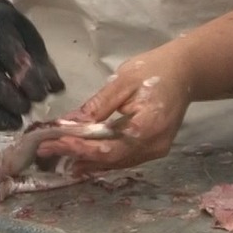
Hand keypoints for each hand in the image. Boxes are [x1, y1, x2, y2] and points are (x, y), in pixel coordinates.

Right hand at [0, 0, 63, 129]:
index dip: (22, 73)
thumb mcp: (28, 36)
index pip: (5, 48)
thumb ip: (41, 62)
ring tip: (15, 123)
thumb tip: (56, 89)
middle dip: (5, 93)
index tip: (41, 94)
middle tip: (27, 109)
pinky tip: (0, 124)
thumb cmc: (8, 32)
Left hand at [37, 50, 192, 172]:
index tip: (54, 142)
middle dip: (77, 155)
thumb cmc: (155, 70)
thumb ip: (97, 106)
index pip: (108, 147)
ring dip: (87, 160)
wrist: (186, 72)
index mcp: (148, 127)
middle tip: (46, 150)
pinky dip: (102, 158)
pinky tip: (83, 157)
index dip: (79, 148)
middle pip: (111, 159)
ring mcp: (156, 150)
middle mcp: (154, 146)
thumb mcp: (123, 81)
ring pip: (117, 162)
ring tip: (59, 156)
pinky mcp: (154, 149)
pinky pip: (124, 158)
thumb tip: (69, 123)